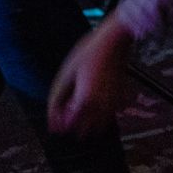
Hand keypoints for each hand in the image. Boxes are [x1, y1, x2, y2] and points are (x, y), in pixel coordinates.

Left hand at [46, 16, 132, 136]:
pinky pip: (109, 116)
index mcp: (85, 101)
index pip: (69, 125)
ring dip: (88, 124)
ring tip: (80, 110)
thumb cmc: (89, 53)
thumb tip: (52, 120)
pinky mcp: (120, 98)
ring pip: (99, 127)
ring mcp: (113, 103)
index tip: (56, 118)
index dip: (59, 123)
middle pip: (85, 131)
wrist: (114, 40)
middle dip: (74, 126)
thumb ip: (57, 98)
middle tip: (67, 113)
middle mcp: (101, 106)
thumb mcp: (66, 74)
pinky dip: (100, 116)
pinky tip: (95, 103)